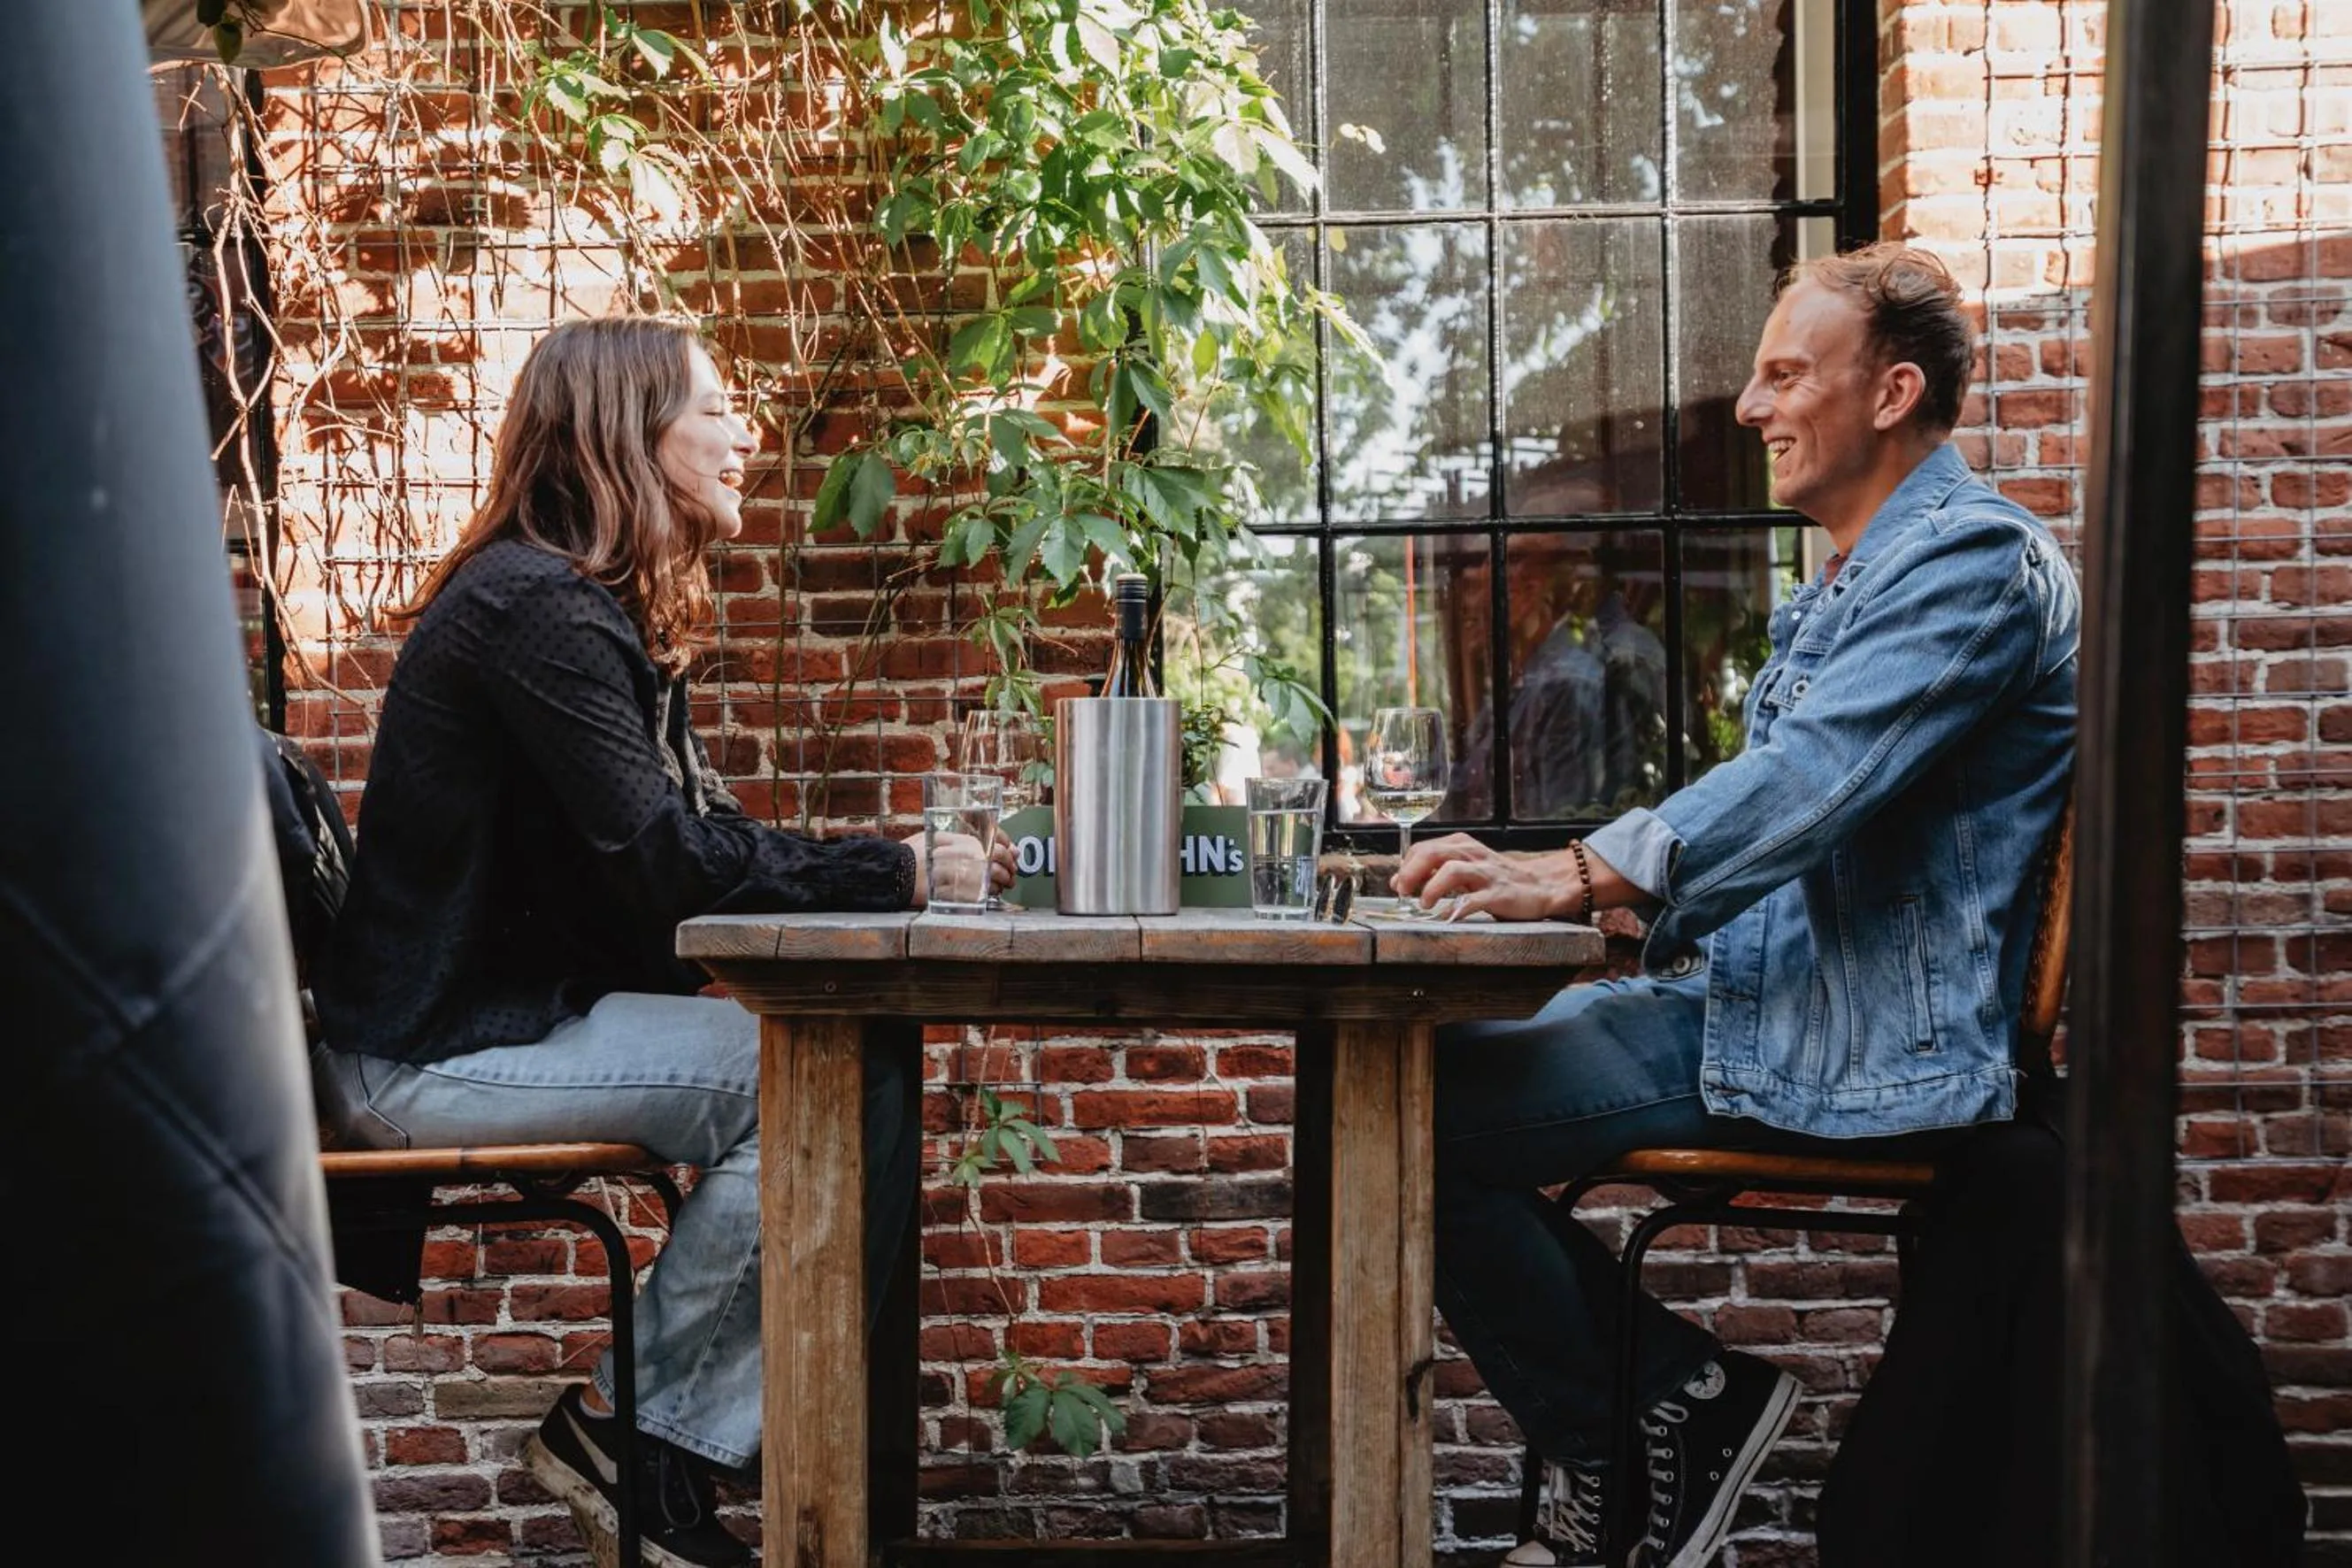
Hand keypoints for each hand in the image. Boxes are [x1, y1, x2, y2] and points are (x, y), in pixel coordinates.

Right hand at [908, 830, 1017, 907]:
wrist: (898, 872)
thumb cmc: (914, 855)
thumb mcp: (935, 838)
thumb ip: (957, 840)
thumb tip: (981, 844)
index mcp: (963, 838)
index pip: (995, 836)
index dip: (1008, 844)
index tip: (1012, 851)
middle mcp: (968, 853)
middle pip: (1001, 856)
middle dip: (1010, 865)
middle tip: (1012, 872)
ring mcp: (967, 872)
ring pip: (997, 876)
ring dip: (1004, 880)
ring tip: (1003, 885)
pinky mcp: (962, 891)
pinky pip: (986, 893)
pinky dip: (993, 893)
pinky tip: (992, 893)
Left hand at [1395, 833, 1574, 921]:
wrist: (1538, 886)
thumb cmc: (1495, 879)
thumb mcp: (1464, 868)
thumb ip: (1433, 872)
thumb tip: (1399, 881)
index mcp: (1461, 845)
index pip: (1422, 848)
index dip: (1405, 867)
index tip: (1398, 886)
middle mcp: (1471, 854)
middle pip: (1432, 853)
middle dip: (1411, 873)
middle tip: (1404, 892)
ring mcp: (1485, 873)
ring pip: (1451, 870)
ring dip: (1432, 887)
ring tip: (1424, 904)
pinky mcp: (1498, 893)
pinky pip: (1474, 899)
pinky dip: (1457, 908)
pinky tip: (1448, 917)